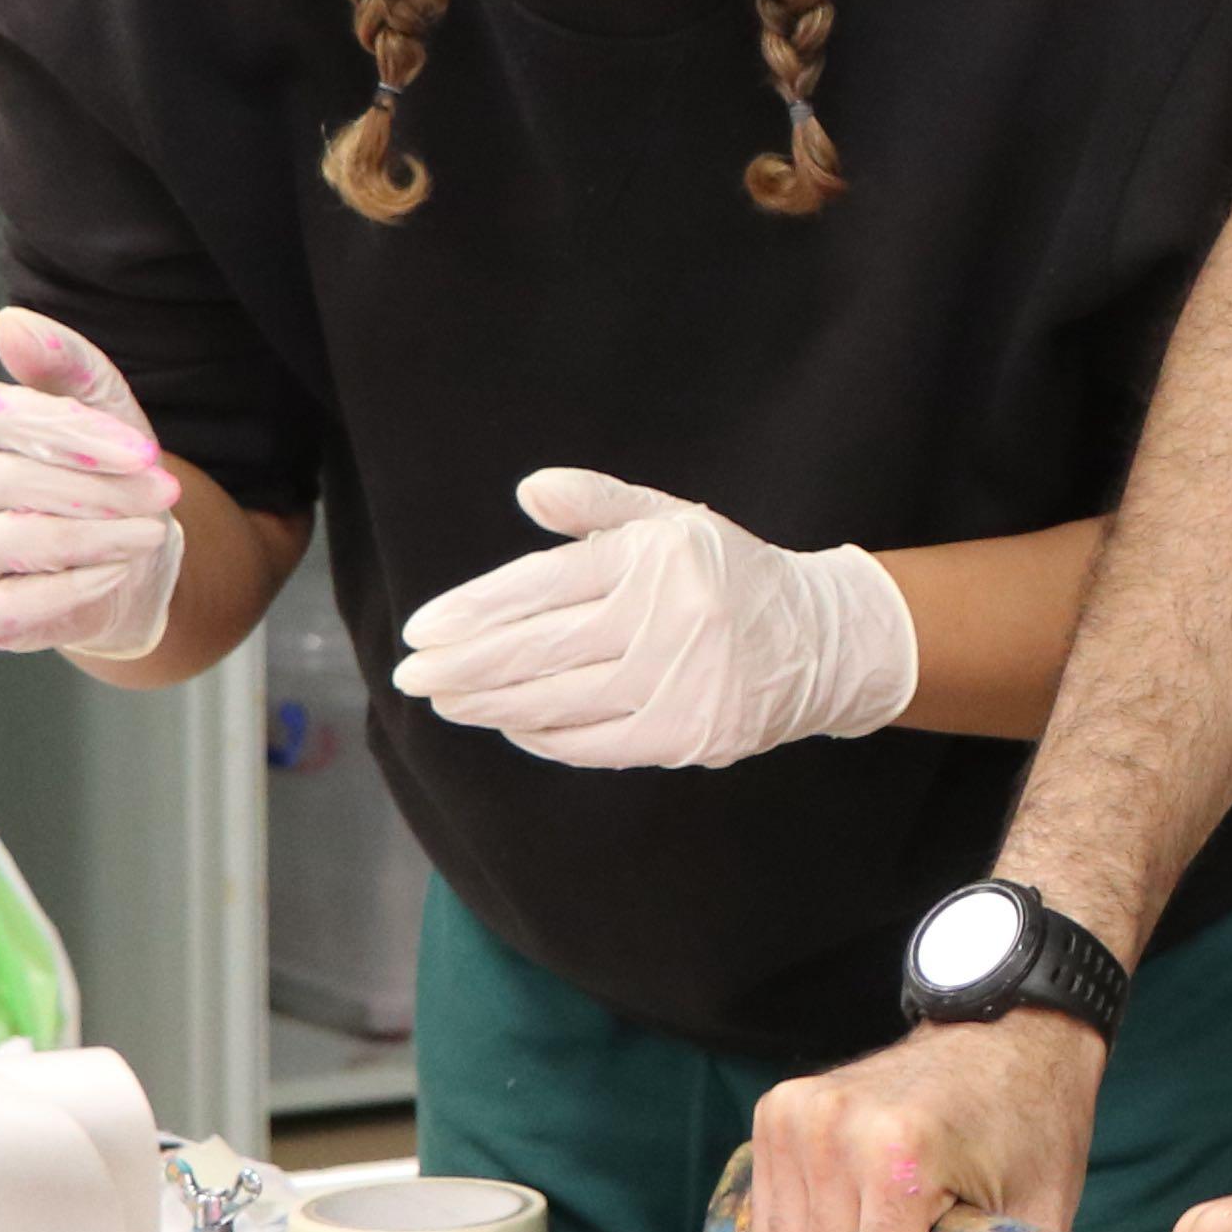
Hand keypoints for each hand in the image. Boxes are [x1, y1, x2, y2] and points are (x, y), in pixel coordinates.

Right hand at [0, 310, 187, 657]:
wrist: (120, 556)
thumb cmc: (101, 473)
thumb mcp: (103, 411)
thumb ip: (67, 364)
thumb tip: (12, 322)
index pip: (11, 419)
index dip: (82, 436)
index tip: (147, 451)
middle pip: (19, 484)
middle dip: (105, 489)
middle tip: (168, 493)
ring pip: (25, 541)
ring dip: (102, 536)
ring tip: (152, 532)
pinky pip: (25, 603)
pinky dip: (80, 586)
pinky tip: (119, 570)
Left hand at [398, 470, 919, 769]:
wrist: (821, 641)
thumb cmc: (731, 574)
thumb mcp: (672, 521)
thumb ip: (598, 502)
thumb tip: (529, 489)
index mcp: (649, 560)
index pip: (540, 585)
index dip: (473, 610)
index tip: (422, 630)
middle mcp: (662, 620)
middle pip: (539, 648)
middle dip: (464, 664)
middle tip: (411, 675)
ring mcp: (675, 683)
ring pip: (559, 700)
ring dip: (491, 704)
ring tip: (446, 701)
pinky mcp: (687, 734)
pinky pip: (595, 743)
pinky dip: (545, 735)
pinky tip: (511, 724)